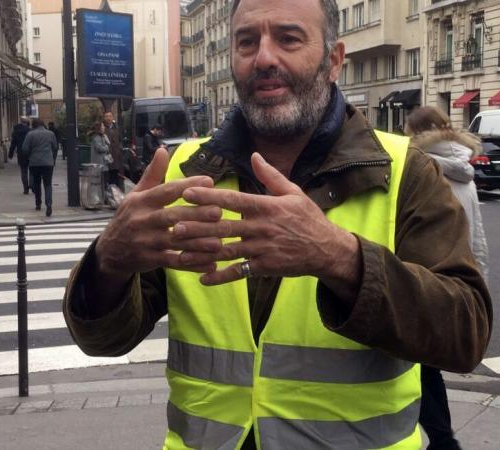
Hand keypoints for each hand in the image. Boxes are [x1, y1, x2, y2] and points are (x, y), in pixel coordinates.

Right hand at [95, 148, 223, 280]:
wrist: (109, 252)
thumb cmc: (129, 218)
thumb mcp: (135, 195)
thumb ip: (152, 175)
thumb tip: (163, 150)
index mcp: (141, 202)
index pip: (166, 191)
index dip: (187, 185)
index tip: (209, 181)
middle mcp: (142, 221)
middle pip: (172, 217)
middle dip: (196, 215)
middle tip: (219, 212)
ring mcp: (146, 242)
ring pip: (175, 242)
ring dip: (198, 243)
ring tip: (220, 242)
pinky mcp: (150, 260)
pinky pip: (174, 263)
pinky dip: (193, 264)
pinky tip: (211, 264)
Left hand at [180, 153, 361, 295]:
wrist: (327, 249)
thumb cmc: (309, 218)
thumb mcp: (293, 192)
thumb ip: (271, 176)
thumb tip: (254, 155)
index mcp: (267, 206)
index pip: (233, 200)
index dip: (209, 196)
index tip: (187, 192)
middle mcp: (262, 227)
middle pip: (224, 226)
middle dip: (197, 226)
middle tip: (172, 225)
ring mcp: (262, 249)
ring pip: (227, 250)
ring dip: (202, 252)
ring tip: (179, 252)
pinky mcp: (265, 267)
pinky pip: (239, 272)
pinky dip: (220, 276)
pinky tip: (203, 278)